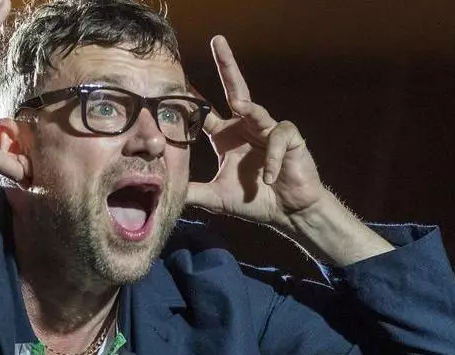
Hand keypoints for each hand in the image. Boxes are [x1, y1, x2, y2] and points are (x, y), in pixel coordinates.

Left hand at [186, 36, 329, 235]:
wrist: (288, 212)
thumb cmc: (255, 201)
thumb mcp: (217, 198)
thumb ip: (193, 192)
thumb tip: (165, 193)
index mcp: (226, 136)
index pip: (205, 113)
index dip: (192, 100)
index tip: (177, 83)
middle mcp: (245, 127)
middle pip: (235, 90)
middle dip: (227, 65)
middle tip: (217, 41)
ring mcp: (268, 129)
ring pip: (257, 109)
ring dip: (249, 110)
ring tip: (240, 106)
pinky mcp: (289, 138)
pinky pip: (278, 138)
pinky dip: (272, 159)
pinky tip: (268, 178)